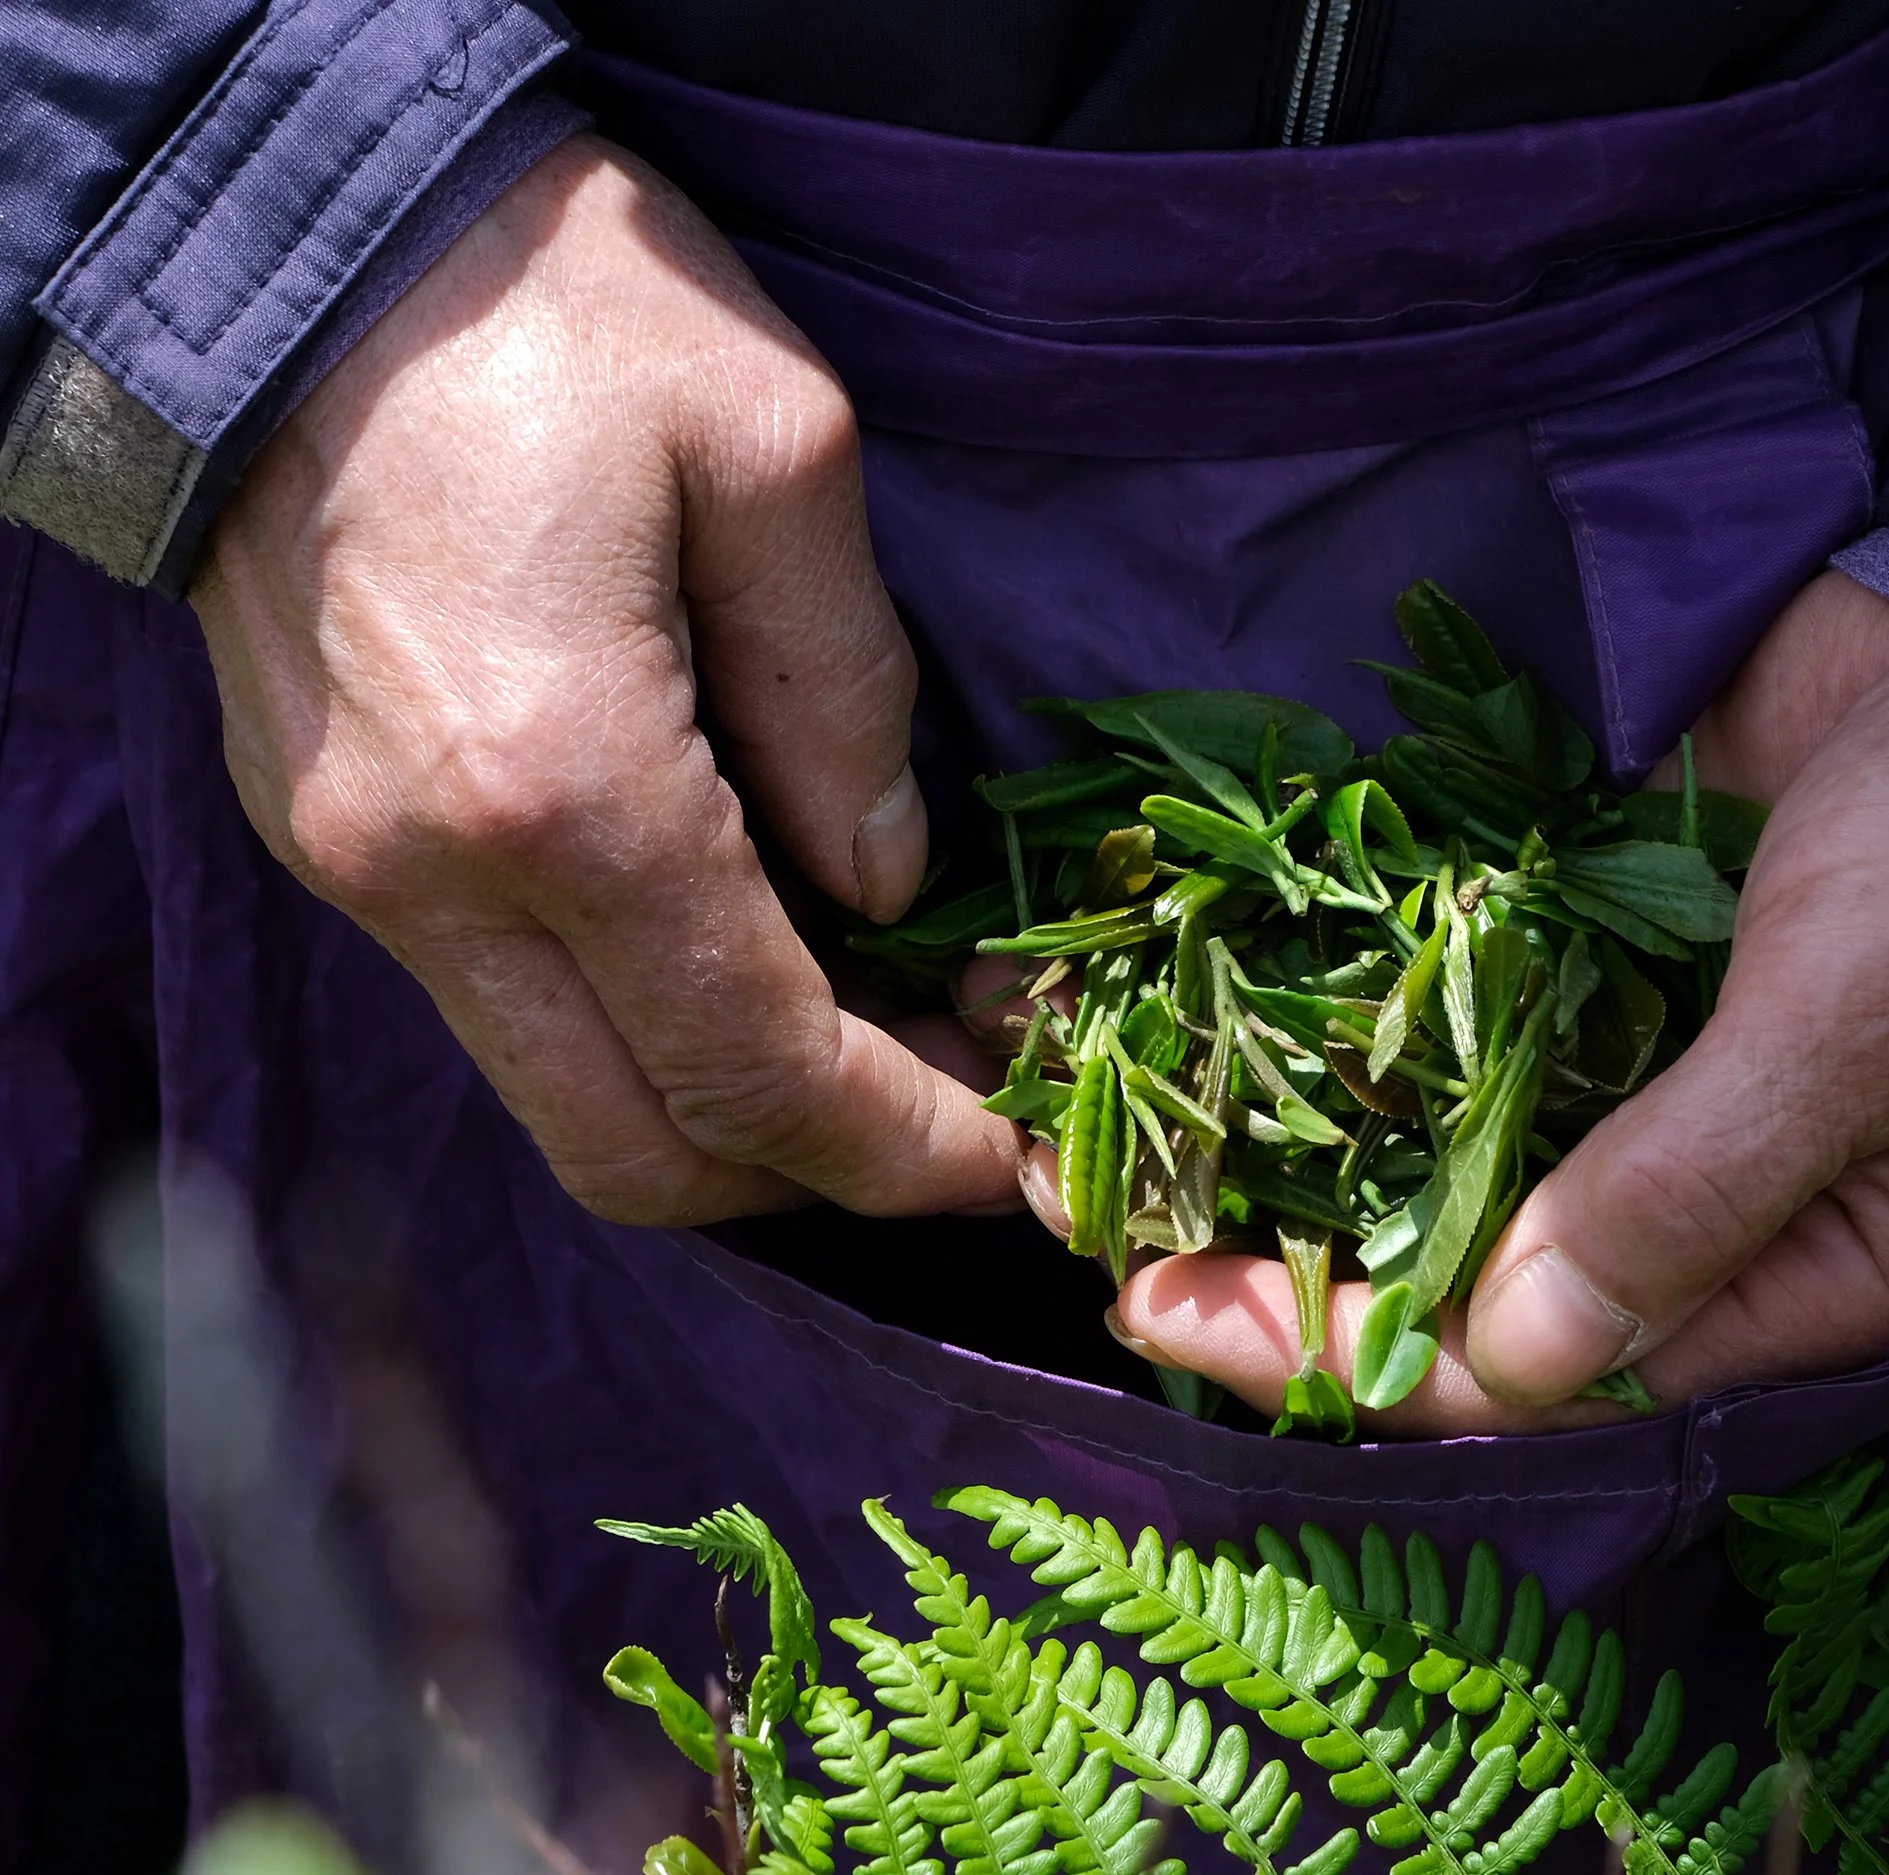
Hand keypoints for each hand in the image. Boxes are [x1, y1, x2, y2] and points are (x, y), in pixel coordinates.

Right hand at [190, 136, 1020, 1223]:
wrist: (291, 237)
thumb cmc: (554, 303)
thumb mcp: (780, 450)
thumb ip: (849, 700)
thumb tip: (884, 886)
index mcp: (565, 790)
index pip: (755, 1068)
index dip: (903, 1143)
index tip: (1018, 1157)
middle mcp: (435, 878)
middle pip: (643, 1151)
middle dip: (822, 1168)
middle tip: (964, 1102)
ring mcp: (359, 872)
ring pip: (563, 1101)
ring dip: (728, 1111)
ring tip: (876, 1033)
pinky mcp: (329, 838)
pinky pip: (506, 1011)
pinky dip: (639, 1033)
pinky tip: (745, 954)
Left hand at [1110, 572, 1888, 1430]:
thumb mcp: (1862, 1032)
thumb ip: (1686, 1189)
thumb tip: (1516, 1357)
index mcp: (1811, 1276)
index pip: (1552, 1363)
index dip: (1357, 1352)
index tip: (1175, 1312)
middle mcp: (1711, 1197)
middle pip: (1469, 1270)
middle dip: (1287, 1256)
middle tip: (1092, 1223)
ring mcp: (1644, 1065)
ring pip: (1441, 1145)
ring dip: (1290, 1138)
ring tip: (1114, 1122)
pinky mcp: (1600, 946)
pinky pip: (1458, 1008)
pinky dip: (1350, 1014)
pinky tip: (1215, 1004)